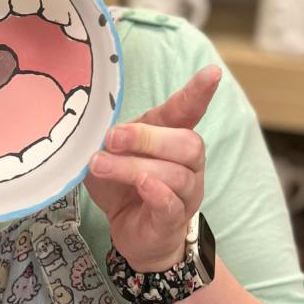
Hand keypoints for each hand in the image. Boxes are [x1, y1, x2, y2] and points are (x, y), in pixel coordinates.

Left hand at [86, 65, 221, 271]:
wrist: (131, 231)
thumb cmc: (123, 184)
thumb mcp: (110, 153)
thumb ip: (107, 136)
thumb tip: (91, 122)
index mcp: (170, 137)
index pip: (188, 111)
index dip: (199, 93)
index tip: (212, 72)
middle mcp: (187, 163)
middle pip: (188, 142)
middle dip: (147, 137)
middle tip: (112, 139)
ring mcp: (185, 192)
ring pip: (174, 174)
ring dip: (133, 167)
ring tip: (101, 165)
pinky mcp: (172, 220)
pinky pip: (172, 203)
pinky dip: (155, 192)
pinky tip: (140, 185)